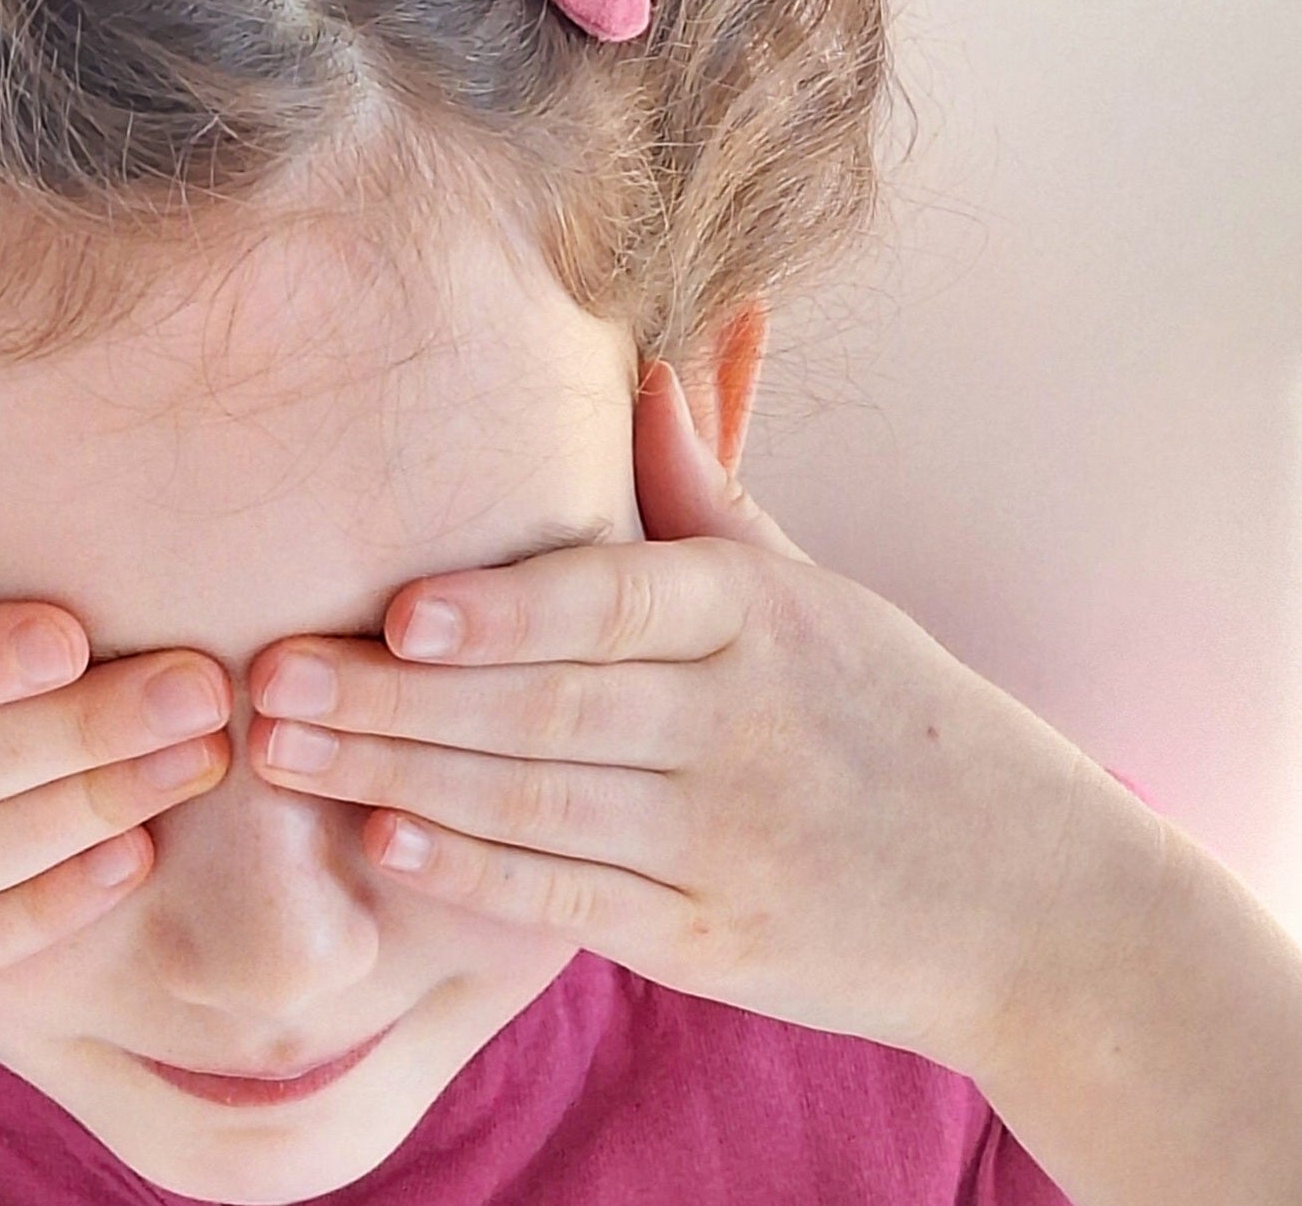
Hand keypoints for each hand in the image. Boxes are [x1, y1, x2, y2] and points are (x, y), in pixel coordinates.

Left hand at [247, 358, 1152, 1081]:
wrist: (1038, 904)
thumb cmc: (897, 716)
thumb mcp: (814, 591)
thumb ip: (705, 491)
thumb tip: (643, 361)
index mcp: (758, 617)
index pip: (613, 602)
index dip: (503, 607)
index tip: (393, 606)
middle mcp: (740, 726)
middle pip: (544, 707)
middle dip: (391, 697)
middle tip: (264, 676)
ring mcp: (727, 841)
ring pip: (538, 802)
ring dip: (395, 775)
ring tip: (278, 747)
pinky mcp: (714, 942)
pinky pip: (574, 901)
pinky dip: (474, 871)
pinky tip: (382, 839)